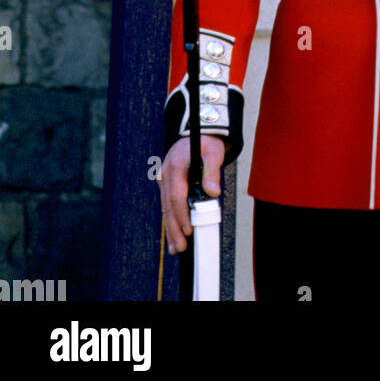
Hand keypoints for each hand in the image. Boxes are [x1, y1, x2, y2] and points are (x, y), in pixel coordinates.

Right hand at [159, 135, 224, 254]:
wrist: (198, 133)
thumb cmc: (207, 143)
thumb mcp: (214, 152)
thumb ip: (212, 172)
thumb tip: (213, 193)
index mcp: (175, 165)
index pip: (177, 195)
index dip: (182, 214)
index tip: (189, 229)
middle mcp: (165, 173)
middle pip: (168, 206)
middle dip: (174, 228)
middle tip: (180, 247)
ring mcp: (164, 179)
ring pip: (165, 208)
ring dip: (170, 229)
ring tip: (176, 248)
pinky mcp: (166, 184)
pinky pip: (167, 205)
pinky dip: (170, 220)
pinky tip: (173, 236)